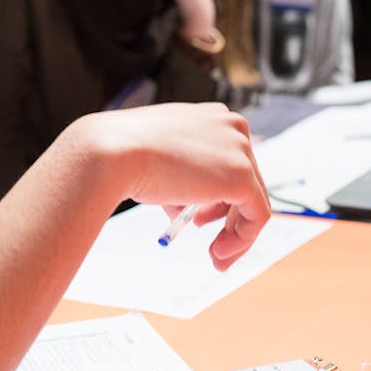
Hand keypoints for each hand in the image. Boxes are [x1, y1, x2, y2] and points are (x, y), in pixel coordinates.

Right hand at [77, 102, 269, 270]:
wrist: (113, 152)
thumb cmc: (126, 152)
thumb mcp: (159, 159)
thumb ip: (181, 178)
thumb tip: (189, 207)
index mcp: (213, 115)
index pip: (230, 160)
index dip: (218, 195)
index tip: (200, 219)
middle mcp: (233, 126)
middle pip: (246, 179)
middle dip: (227, 217)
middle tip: (212, 243)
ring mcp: (240, 150)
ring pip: (254, 200)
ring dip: (236, 234)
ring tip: (214, 255)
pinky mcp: (242, 176)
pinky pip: (256, 216)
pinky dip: (241, 239)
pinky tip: (218, 253)